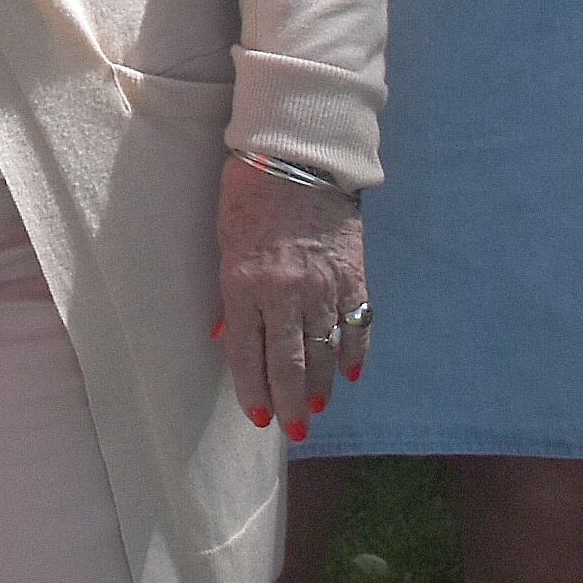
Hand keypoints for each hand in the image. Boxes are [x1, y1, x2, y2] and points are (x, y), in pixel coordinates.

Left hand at [214, 158, 366, 439]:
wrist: (298, 154)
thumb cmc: (249, 194)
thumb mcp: (225, 242)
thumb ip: (230, 295)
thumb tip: (227, 338)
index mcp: (243, 282)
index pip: (248, 353)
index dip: (254, 389)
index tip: (260, 417)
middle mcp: (284, 291)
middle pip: (290, 362)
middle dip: (292, 401)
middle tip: (294, 428)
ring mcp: (323, 285)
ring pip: (325, 351)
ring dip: (323, 385)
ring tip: (318, 407)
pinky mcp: (353, 275)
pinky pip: (357, 325)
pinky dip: (355, 352)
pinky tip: (350, 373)